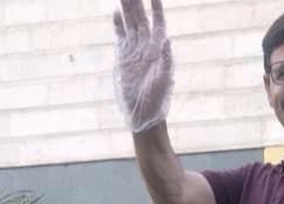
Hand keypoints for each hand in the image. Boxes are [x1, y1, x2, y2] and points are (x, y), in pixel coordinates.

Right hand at [112, 0, 173, 132]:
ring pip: (129, 24)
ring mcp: (133, 51)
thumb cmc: (158, 100)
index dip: (155, 8)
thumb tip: (168, 41)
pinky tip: (115, 12)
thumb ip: (167, 62)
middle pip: (140, 18)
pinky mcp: (123, 58)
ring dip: (126, 8)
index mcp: (158, 50)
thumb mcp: (164, 81)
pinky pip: (120, 36)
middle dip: (136, 2)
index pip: (157, 23)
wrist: (144, 114)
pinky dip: (118, 24)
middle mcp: (146, 46)